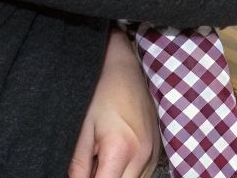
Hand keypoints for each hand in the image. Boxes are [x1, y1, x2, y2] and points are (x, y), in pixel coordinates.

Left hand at [69, 26, 159, 177]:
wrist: (128, 69)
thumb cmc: (103, 94)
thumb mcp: (83, 130)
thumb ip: (78, 165)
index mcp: (120, 150)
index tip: (82, 176)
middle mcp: (142, 156)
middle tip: (91, 169)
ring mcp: (153, 154)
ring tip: (101, 164)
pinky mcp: (158, 151)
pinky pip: (142, 176)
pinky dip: (127, 175)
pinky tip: (115, 162)